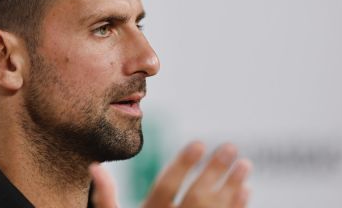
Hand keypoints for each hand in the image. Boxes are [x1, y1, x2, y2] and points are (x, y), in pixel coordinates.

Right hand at [90, 142, 251, 207]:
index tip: (199, 142)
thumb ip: (105, 199)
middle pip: (196, 197)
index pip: (165, 187)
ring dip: (232, 187)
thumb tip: (95, 166)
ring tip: (245, 164)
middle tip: (230, 147)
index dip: (182, 164)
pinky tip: (246, 190)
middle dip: (214, 171)